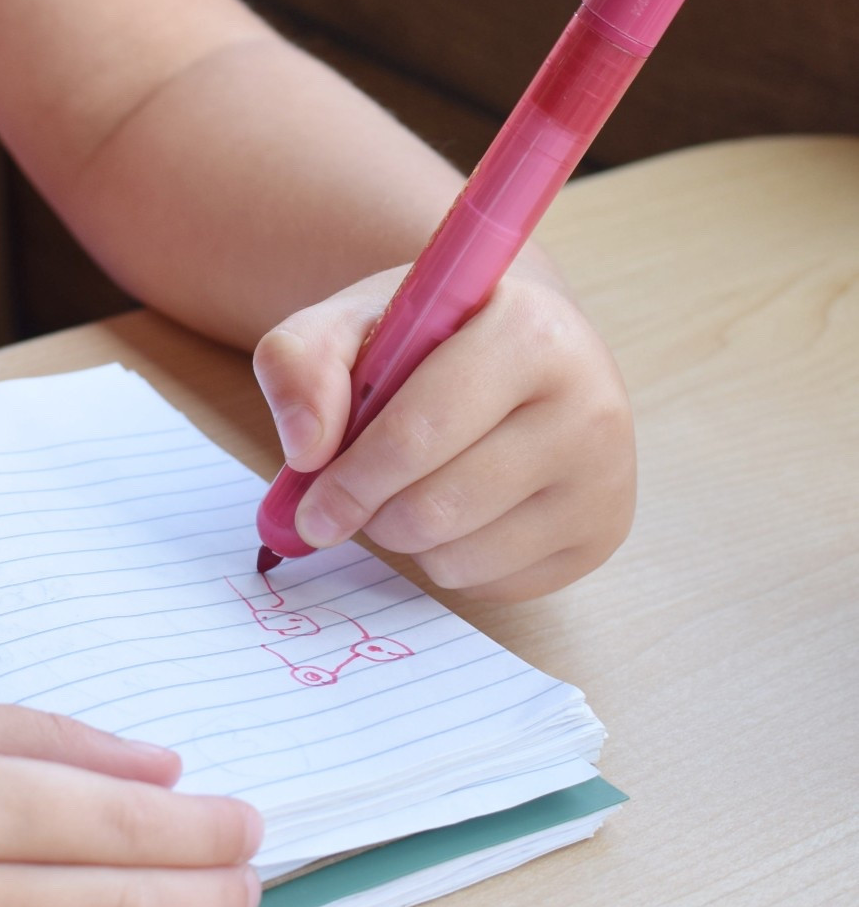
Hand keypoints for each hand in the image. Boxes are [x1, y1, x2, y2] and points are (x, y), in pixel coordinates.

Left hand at [253, 256, 634, 600]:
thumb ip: (302, 362)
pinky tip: (459, 506)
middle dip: (371, 513)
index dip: (351, 478)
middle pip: (439, 506)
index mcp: (531, 332)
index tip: (309, 505)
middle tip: (348, 499)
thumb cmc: (429, 333)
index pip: (421, 430)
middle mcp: (589, 406)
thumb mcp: (353, 320)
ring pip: (462, 557)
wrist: (521, 345)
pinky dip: (451, 559)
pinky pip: (492, 586)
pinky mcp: (602, 535)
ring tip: (413, 484)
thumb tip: (305, 449)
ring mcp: (605, 478)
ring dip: (407, 538)